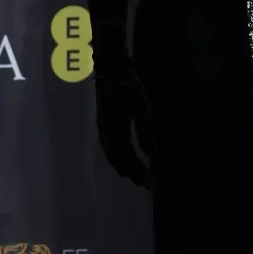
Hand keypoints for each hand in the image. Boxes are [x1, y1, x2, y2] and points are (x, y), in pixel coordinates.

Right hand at [94, 68, 154, 187]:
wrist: (109, 69)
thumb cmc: (129, 85)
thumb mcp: (142, 106)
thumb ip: (146, 130)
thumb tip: (151, 154)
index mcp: (117, 127)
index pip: (127, 157)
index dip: (138, 171)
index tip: (149, 182)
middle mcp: (106, 131)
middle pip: (118, 159)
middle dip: (133, 173)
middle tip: (147, 184)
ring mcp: (102, 128)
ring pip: (112, 155)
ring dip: (124, 168)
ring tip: (137, 177)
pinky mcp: (102, 125)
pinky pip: (108, 148)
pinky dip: (116, 159)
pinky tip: (124, 163)